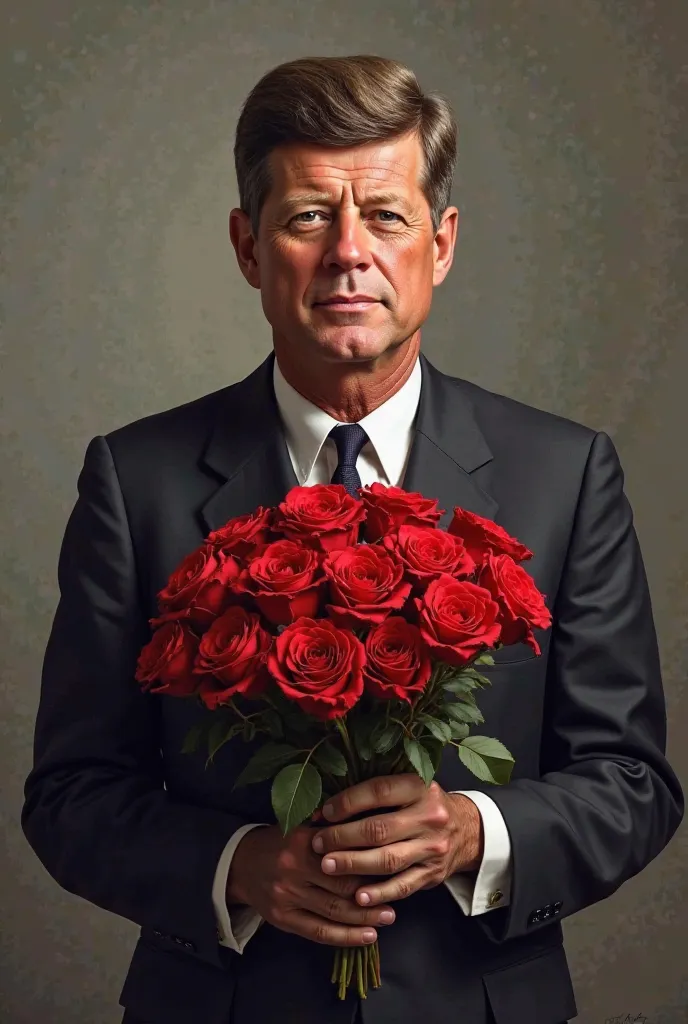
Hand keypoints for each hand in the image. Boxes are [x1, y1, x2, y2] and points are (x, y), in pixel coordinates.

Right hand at [226, 823, 397, 946]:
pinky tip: (366, 936)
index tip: (391, 867)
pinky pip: (318, 932)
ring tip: (388, 918)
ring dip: (364, 918)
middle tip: (396, 899)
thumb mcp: (302, 825)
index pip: (342, 855)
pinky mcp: (283, 919)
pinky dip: (344, 937)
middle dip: (371, 895)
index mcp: (302, 841)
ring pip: (332, 912)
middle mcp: (293, 869)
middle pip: (340, 886)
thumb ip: (331, 827)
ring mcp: (287, 896)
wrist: (241, 864)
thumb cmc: (281, 841)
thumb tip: (369, 823)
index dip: (368, 863)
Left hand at [310, 775, 483, 907]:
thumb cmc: (423, 805)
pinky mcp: (433, 874)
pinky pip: (402, 886)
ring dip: (353, 864)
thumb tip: (326, 809)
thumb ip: (375, 795)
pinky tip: (358, 896)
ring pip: (388, 859)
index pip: (379, 792)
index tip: (324, 813)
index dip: (348, 802)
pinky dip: (379, 893)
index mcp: (420, 787)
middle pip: (379, 829)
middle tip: (317, 843)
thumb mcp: (408, 788)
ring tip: (327, 866)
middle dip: (342, 837)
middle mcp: (430, 816)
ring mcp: (433, 847)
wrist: (467, 829)